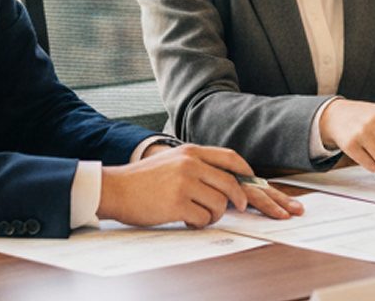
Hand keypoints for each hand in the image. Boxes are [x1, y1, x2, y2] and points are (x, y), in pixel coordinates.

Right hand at [99, 143, 303, 227]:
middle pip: (232, 184)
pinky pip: (204, 218)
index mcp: (191, 151)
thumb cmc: (144, 180)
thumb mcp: (173, 162)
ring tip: (197, 214)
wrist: (115, 188)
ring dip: (214, 214)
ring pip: (220, 204)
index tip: (259, 185)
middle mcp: (191, 164)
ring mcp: (184, 183)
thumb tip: (228, 182)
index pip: (231, 158)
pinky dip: (199, 223)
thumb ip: (198, 167)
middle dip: (245, 200)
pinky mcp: (177, 203)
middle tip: (245, 209)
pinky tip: (186, 220)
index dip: (249, 174)